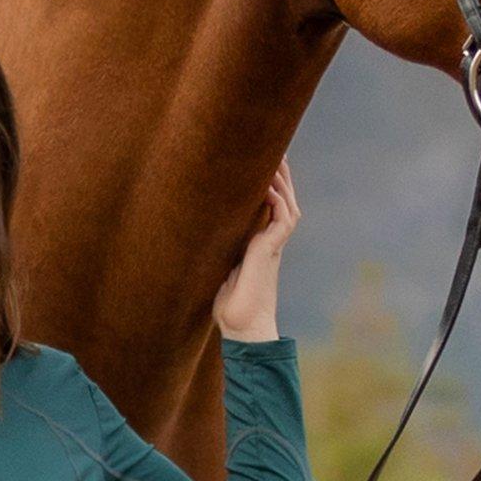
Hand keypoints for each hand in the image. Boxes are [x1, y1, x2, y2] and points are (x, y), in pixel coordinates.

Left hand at [212, 162, 300, 341]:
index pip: (268, 208)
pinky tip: (271, 186)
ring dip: (283, 182)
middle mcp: (269, 242)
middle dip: (280, 176)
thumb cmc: (228, 307)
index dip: (268, 186)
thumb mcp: (218, 270)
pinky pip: (283, 220)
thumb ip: (216, 253)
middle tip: (275, 150)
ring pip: (288, 205)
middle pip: (282, 201)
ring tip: (278, 159)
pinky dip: (279, 201)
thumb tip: (192, 239)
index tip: (260, 164)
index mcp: (259, 244)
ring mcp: (273, 247)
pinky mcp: (272, 252)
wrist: (242, 329)